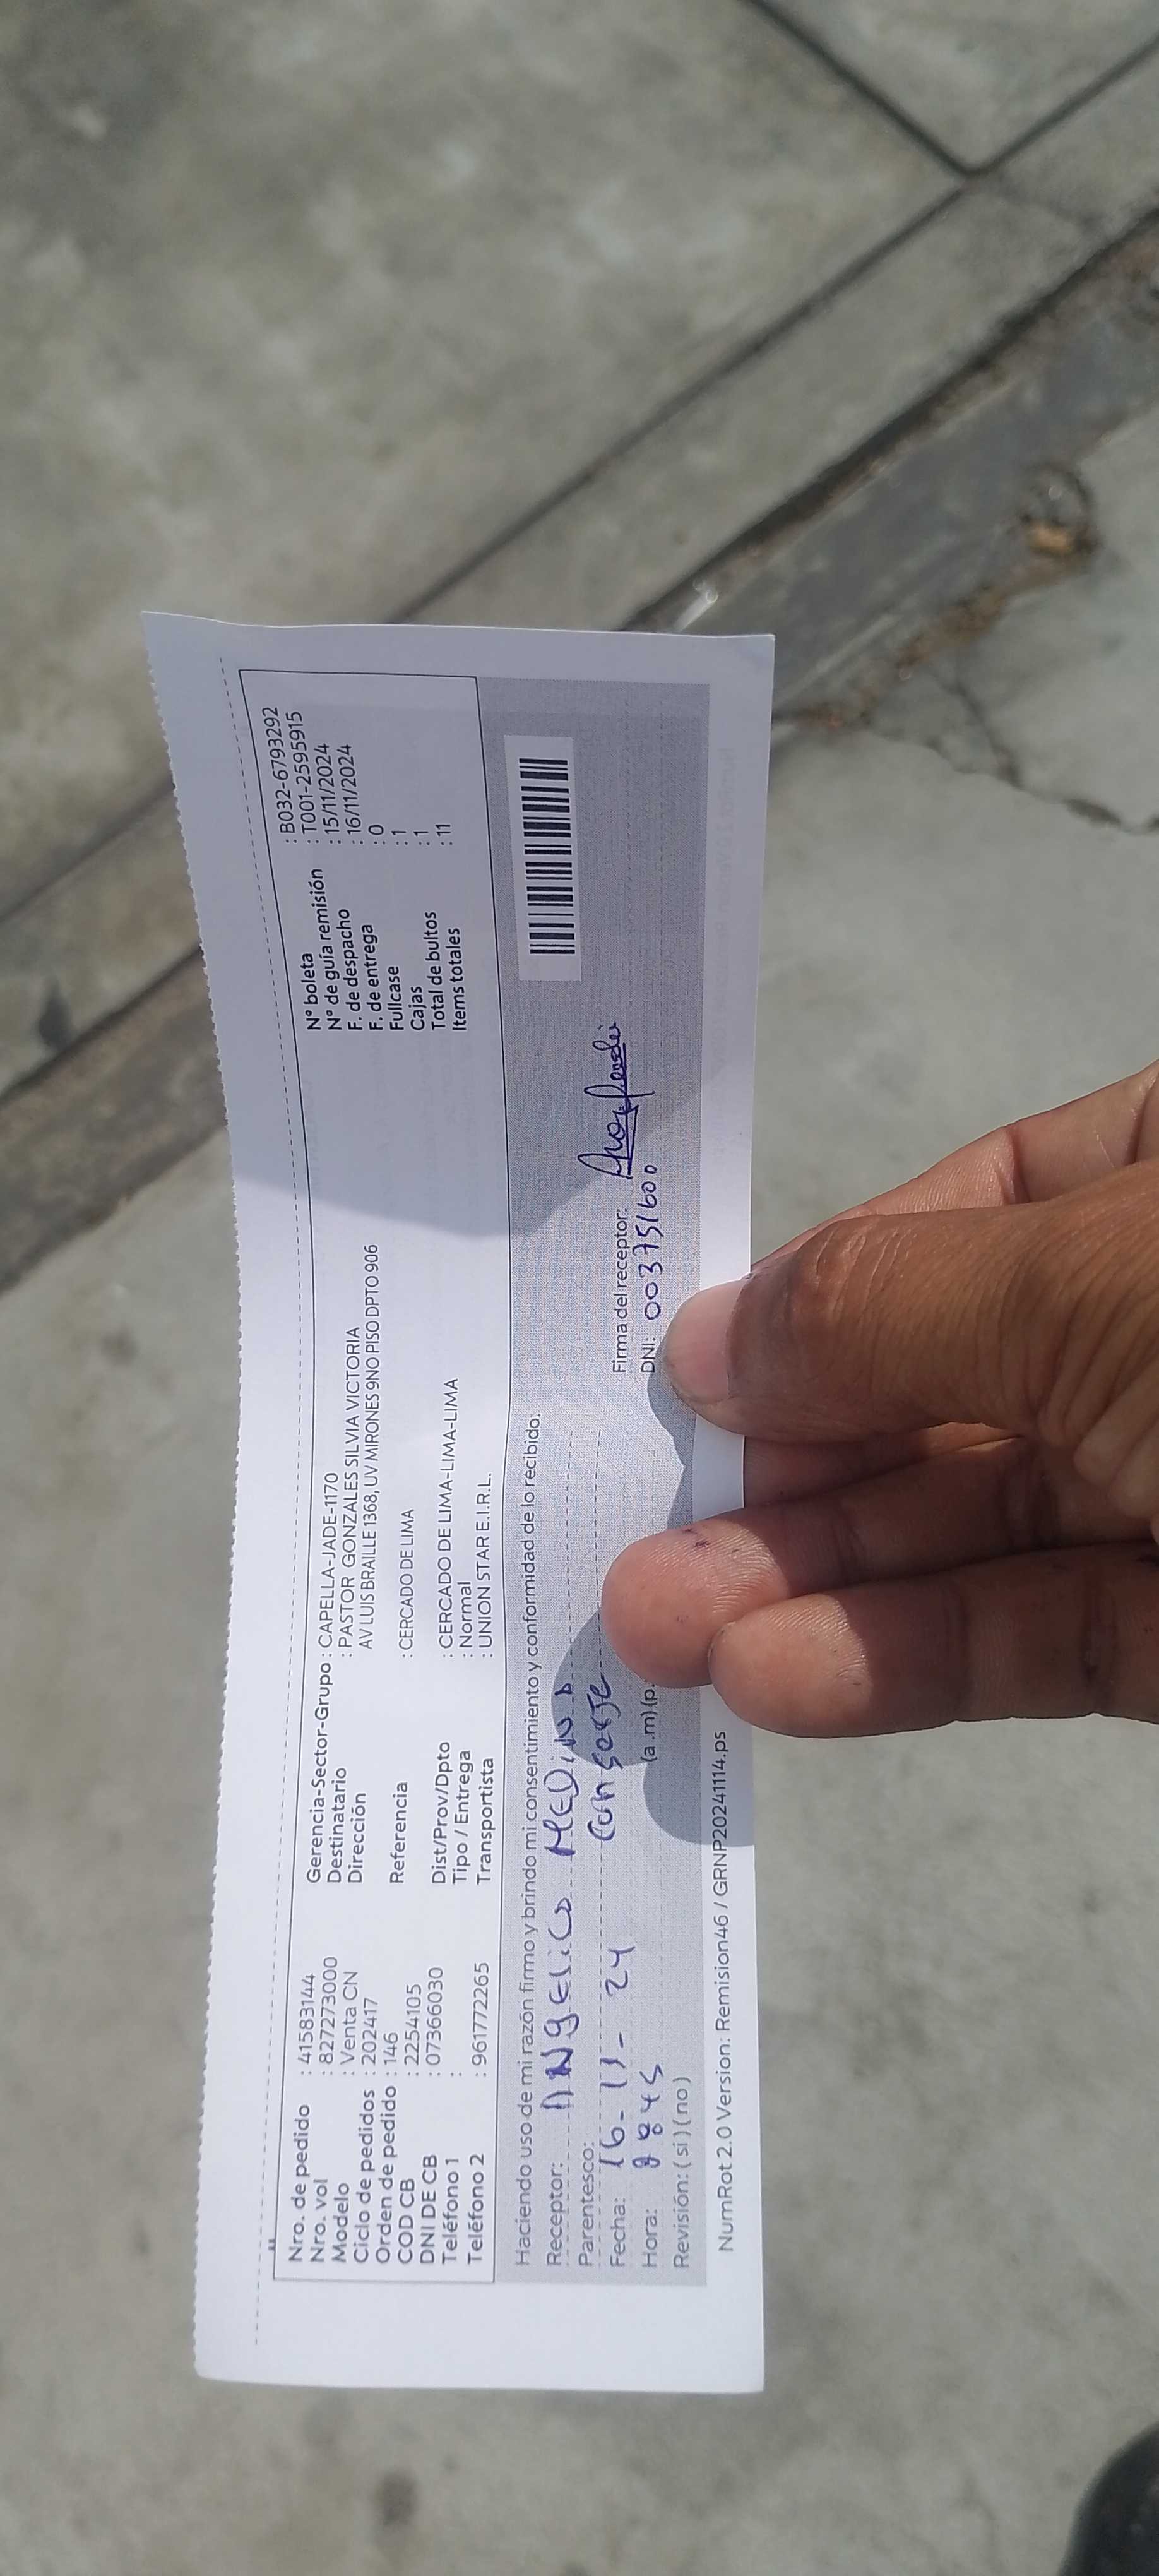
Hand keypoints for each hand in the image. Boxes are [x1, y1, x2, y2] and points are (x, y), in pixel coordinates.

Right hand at [602, 1064, 1158, 1734]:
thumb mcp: (1095, 1280)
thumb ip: (887, 1310)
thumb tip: (712, 1341)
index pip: (983, 1204)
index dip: (832, 1289)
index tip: (700, 1370)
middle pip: (950, 1383)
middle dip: (786, 1466)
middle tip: (638, 1534)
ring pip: (979, 1524)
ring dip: (812, 1582)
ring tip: (657, 1625)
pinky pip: (1041, 1632)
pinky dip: (909, 1660)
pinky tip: (776, 1676)